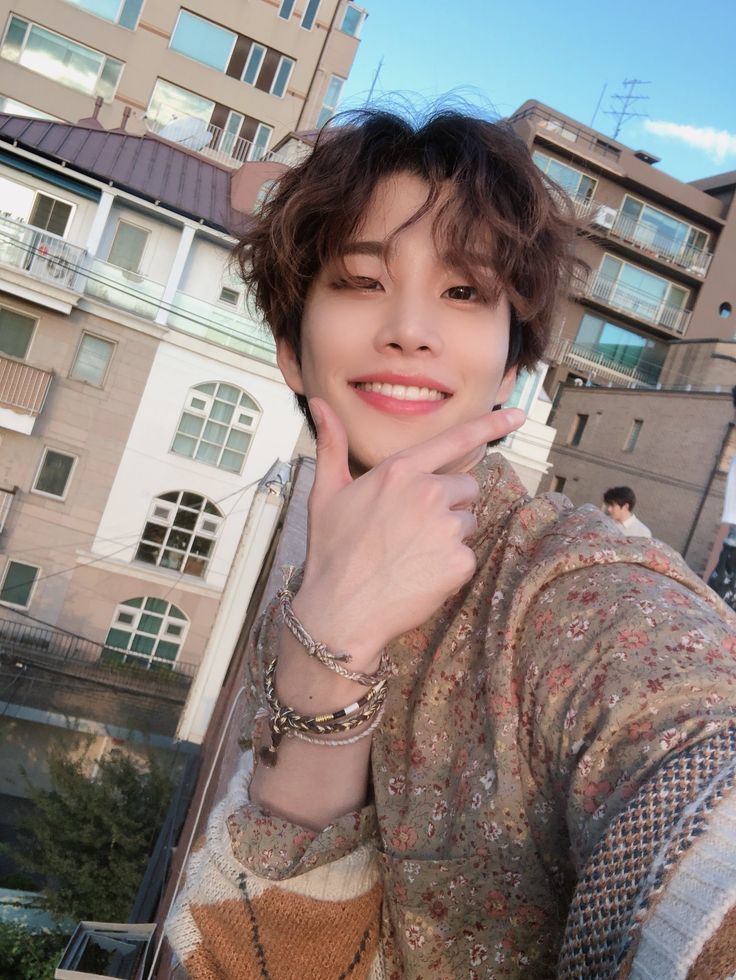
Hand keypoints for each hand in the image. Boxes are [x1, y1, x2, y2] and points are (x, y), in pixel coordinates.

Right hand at [292, 398, 525, 669]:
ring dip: (448, 535)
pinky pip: (466, 555)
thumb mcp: (326, 492)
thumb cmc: (331, 552)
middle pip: (465, 487)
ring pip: (467, 521)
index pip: (455, 439)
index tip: (518, 415)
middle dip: (448, 503)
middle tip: (410, 529)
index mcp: (400, 471)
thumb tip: (319, 404)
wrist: (340, 610)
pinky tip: (418, 574)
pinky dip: (448, 566)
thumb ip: (332, 443)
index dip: (491, 424)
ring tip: (410, 554)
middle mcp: (428, 492)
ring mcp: (446, 527)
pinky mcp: (459, 561)